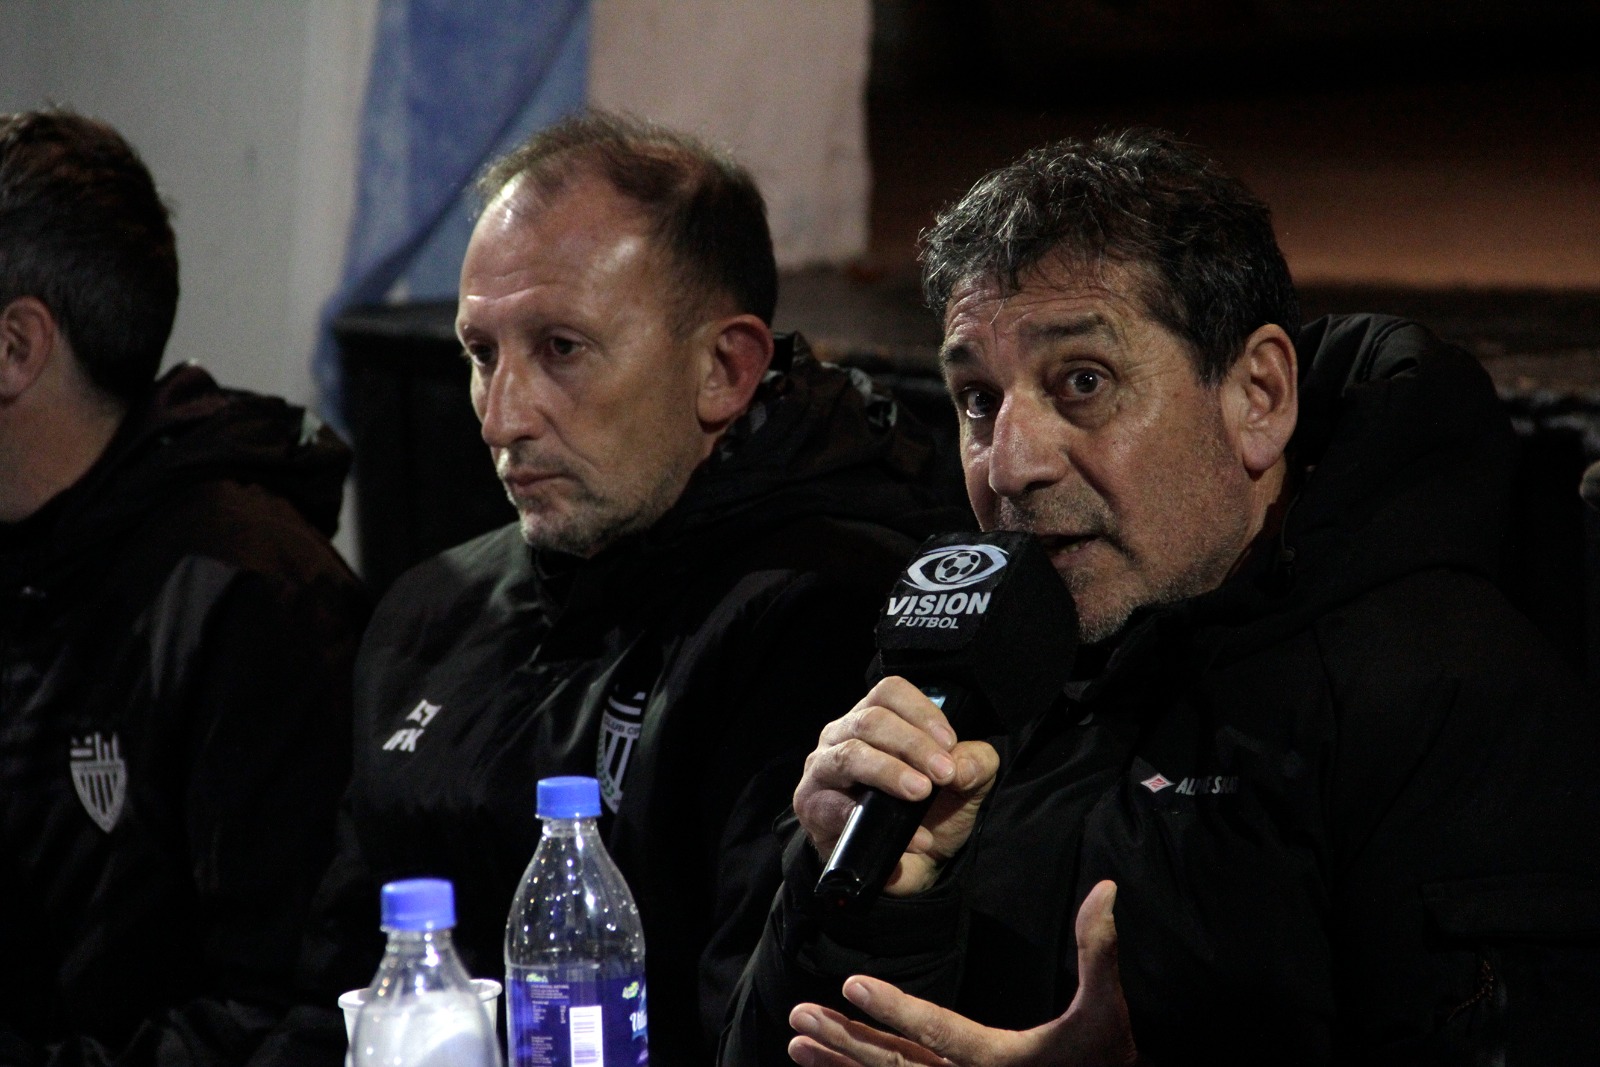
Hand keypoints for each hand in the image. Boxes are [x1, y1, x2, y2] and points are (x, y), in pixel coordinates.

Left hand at [786, 881, 1136, 1066]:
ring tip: (797, 1041)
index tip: (850, 985)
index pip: (937, 1030)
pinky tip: (828, 1064)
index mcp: (998, 1060)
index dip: (894, 1008)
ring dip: (841, 1060)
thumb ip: (1099, 949)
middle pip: (897, 1063)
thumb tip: (1107, 888)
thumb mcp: (1106, 1009)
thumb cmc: (1104, 1058)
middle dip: (845, 1039)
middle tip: (799, 1017)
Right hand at [793, 676, 999, 895]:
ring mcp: (822, 770)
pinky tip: (914, 837)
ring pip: (850, 755)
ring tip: (921, 792)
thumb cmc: (928, 813)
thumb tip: (961, 764)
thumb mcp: (965, 786)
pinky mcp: (813, 807)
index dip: (921, 711)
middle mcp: (842, 736)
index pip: (889, 692)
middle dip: (913, 745)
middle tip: (944, 774)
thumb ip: (975, 764)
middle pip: (871, 720)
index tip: (950, 743)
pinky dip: (878, 821)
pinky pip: (838, 807)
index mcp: (874, 719)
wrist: (908, 867)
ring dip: (890, 772)